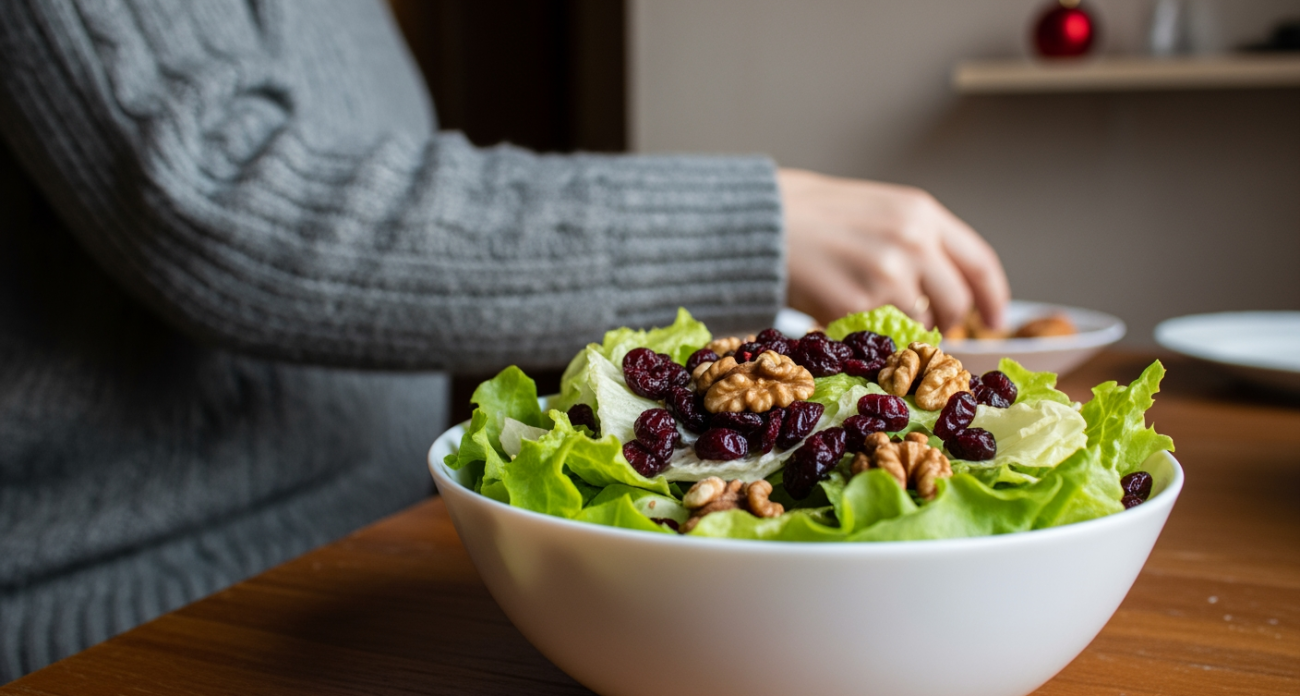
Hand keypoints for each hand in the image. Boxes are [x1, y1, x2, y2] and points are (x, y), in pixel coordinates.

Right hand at [778, 168, 1009, 331]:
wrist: (761, 224)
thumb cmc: (815, 216)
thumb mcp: (879, 209)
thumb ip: (917, 239)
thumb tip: (947, 287)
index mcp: (921, 213)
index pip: (978, 263)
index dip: (993, 296)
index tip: (994, 318)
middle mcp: (912, 242)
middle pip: (955, 302)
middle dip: (948, 322)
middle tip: (932, 327)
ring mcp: (886, 276)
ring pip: (918, 324)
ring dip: (903, 328)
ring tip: (870, 310)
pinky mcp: (856, 306)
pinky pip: (880, 335)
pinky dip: (868, 332)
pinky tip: (843, 310)